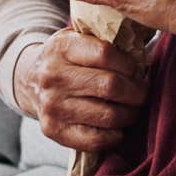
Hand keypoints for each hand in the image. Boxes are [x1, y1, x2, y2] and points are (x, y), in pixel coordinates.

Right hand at [13, 30, 147, 151]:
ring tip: (134, 108)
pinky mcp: (53, 130)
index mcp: (63, 47)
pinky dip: (114, 136)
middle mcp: (53, 77)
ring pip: (107, 115)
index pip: (105, 54)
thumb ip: (107, 39)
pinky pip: (94, 140)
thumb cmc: (69, 55)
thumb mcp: (81, 35)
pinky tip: (119, 126)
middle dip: (137, 91)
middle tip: (144, 92)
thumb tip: (145, 52)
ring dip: (130, 114)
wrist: (30, 78)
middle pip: (110, 86)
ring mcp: (52, 106)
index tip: (137, 69)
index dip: (129, 64)